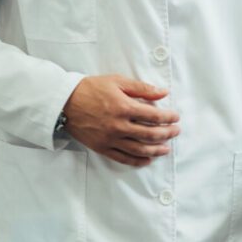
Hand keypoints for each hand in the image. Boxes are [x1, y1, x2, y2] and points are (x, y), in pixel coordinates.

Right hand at [62, 75, 180, 167]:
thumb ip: (142, 88)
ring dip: (156, 150)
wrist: (65, 102)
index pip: (154, 116)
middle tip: (175, 132)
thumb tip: (163, 93)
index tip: (176, 117)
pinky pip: (123, 158)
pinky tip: (147, 160)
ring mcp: (110, 139)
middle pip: (150, 134)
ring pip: (139, 149)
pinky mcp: (102, 147)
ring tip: (166, 149)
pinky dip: (137, 161)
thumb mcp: (117, 81)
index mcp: (124, 107)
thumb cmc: (91, 88)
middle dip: (166, 134)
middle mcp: (119, 125)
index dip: (168, 118)